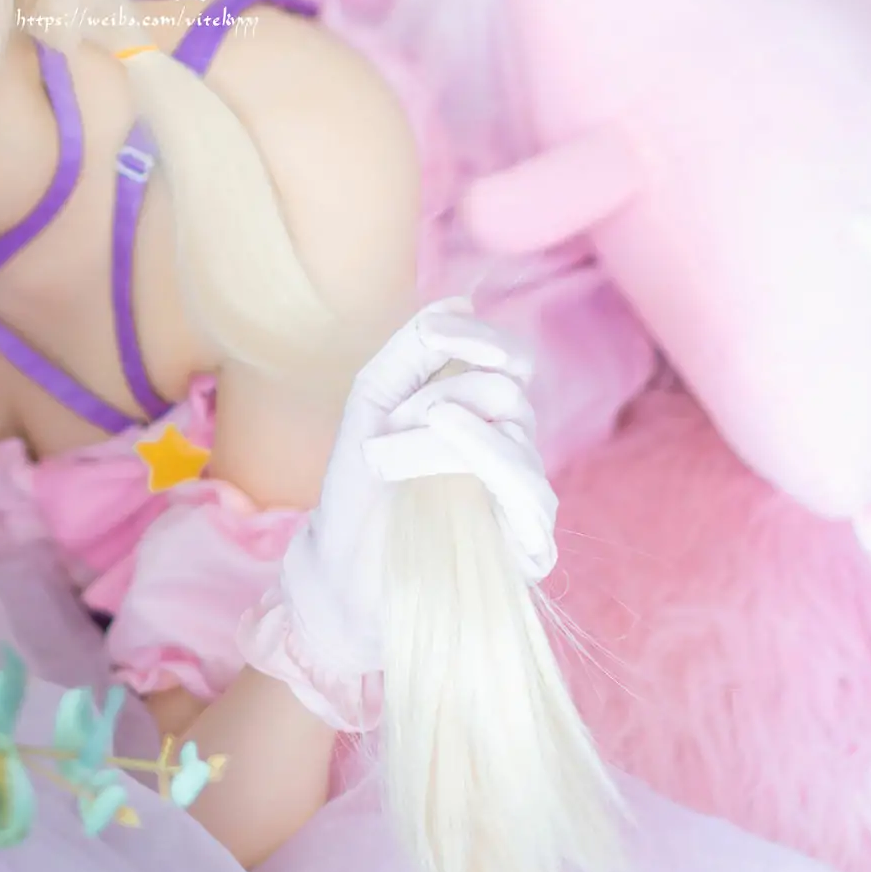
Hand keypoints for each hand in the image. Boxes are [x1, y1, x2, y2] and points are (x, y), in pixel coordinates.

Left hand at [240, 295, 553, 724]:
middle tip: (387, 427)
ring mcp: (523, 500)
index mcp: (481, 415)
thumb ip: (415, 348)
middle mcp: (511, 451)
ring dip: (440, 437)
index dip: (483, 338)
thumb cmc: (357, 488)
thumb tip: (464, 298)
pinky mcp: (530, 548)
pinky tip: (445, 462)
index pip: (512, 360)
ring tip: (385, 456)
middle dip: (439, 398)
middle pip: (509, 392)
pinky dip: (484, 462)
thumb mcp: (373, 400)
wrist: (340, 573)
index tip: (438, 333)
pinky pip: (530, 494)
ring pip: (515, 435)